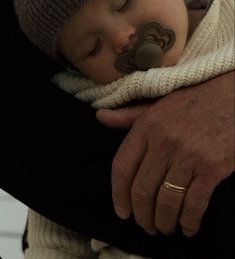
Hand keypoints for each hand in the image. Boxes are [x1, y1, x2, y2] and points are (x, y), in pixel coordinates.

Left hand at [97, 71, 234, 236]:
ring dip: (164, 222)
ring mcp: (188, 155)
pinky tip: (187, 227)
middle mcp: (164, 141)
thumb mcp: (157, 103)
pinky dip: (189, 222)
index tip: (122, 211)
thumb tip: (100, 117)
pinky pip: (195, 204)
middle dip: (142, 215)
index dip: (118, 195)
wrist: (230, 95)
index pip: (122, 166)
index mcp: (147, 125)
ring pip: (167, 201)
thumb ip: (128, 115)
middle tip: (146, 225)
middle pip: (142, 190)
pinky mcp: (212, 167)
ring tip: (165, 227)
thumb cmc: (193, 100)